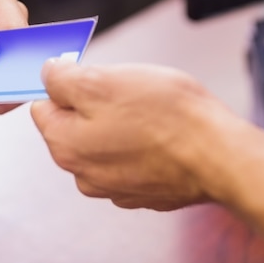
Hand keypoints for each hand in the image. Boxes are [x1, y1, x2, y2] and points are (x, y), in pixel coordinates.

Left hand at [30, 59, 247, 210]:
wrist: (220, 155)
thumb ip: (63, 78)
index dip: (66, 85)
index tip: (90, 78)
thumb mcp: (102, 80)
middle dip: (94, 105)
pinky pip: (128, 157)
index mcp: (65, 145)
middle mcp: (82, 173)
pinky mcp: (141, 190)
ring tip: (148, 114)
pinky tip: (159, 135)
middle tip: (126, 94)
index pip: (44, 106)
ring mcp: (112, 186)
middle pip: (74, 124)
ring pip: (103, 139)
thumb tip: (48, 74)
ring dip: (118, 124)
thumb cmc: (166, 116)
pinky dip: (138, 144)